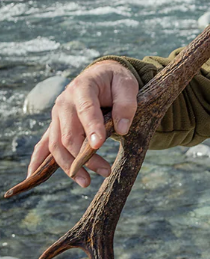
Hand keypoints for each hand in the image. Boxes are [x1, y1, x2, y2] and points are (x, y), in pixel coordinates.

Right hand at [27, 61, 139, 187]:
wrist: (102, 76)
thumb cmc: (115, 81)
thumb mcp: (127, 85)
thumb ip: (126, 104)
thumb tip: (122, 129)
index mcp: (82, 87)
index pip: (86, 110)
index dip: (91, 128)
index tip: (99, 145)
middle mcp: (64, 102)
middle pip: (69, 133)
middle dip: (85, 155)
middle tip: (105, 171)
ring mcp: (57, 116)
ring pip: (56, 144)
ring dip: (70, 165)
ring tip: (87, 181)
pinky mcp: (56, 126)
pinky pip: (44, 145)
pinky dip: (37, 161)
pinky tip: (32, 176)